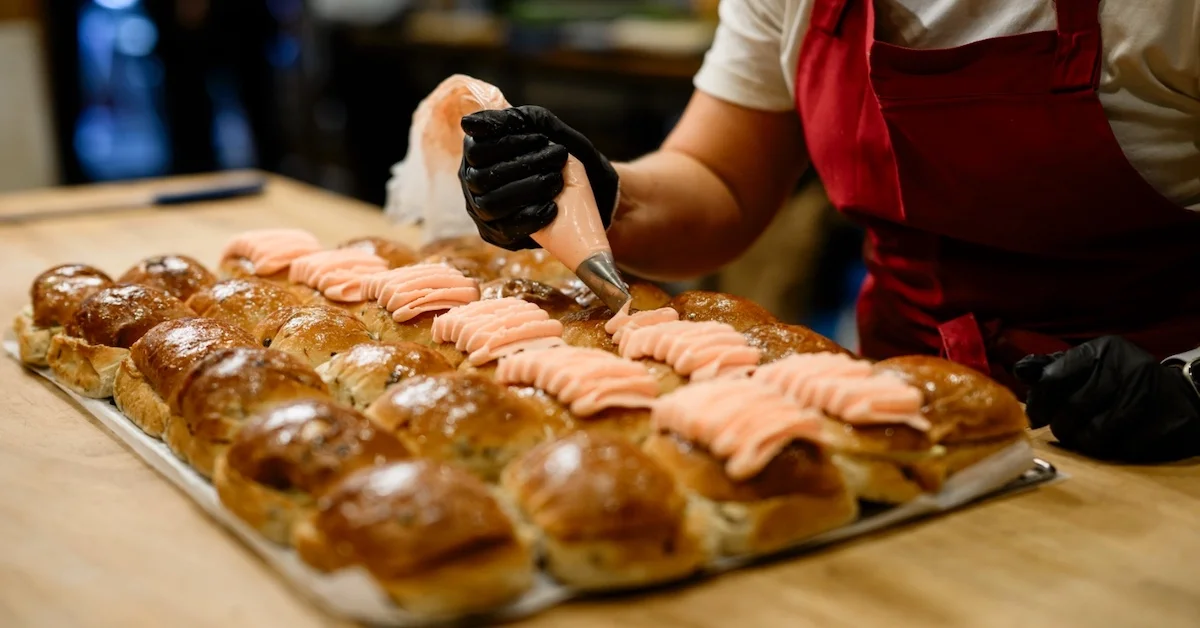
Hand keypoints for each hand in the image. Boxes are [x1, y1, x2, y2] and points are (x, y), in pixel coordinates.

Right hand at [459, 105, 618, 250]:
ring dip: (527, 190)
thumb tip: (467, 124)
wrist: (584, 186)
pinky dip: (532, 217)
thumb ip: (510, 119)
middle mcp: (471, 182)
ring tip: (557, 181)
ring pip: (491, 205)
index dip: (508, 143)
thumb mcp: (539, 125)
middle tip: (557, 157)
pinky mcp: (497, 232)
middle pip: (481, 178)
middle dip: (523, 166)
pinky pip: (506, 229)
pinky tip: (553, 206)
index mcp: (475, 153)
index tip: (541, 138)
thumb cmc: (554, 149)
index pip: (476, 150)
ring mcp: (481, 210)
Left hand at [1014, 336, 1199, 461]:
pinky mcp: (1164, 427)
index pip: (1053, 379)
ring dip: (1084, 442)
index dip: (1039, 403)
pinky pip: (1122, 451)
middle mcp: (1127, 370)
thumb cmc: (1121, 379)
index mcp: (1102, 352)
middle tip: (1063, 429)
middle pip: (1072, 411)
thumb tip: (1020, 371)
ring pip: (1095, 435)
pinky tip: (1115, 441)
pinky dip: (1112, 451)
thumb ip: (1053, 368)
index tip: (1036, 417)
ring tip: (1087, 435)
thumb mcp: (1090, 363)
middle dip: (1062, 426)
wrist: (1180, 394)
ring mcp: (1149, 399)